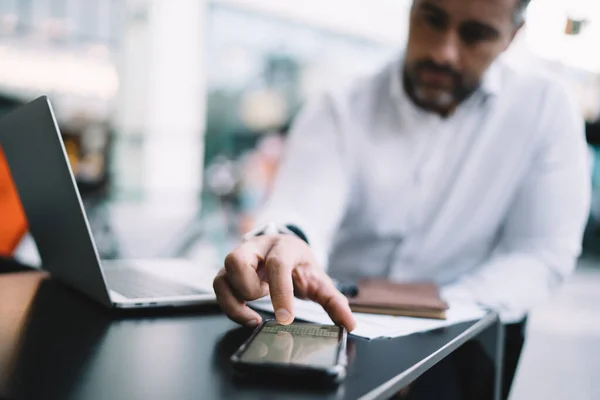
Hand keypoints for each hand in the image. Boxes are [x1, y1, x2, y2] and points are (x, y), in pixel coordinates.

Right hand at [213, 234, 355, 330]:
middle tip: (264, 299)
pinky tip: (246, 315)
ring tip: (254, 312)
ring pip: (221, 274)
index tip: (285, 318)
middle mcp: (257, 247)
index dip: (280, 292)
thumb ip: (334, 301)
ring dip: (236, 299)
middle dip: (249, 288)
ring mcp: (239, 257)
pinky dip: (228, 305)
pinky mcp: (228, 271)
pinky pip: (218, 286)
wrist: (286, 251)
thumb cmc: (300, 266)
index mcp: (283, 246)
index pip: (277, 264)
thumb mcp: (319, 280)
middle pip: (237, 259)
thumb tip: (349, 324)